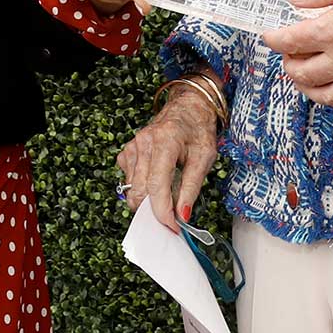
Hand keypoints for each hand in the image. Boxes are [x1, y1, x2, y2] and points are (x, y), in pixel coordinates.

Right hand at [117, 82, 222, 231]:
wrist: (187, 105)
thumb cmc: (198, 129)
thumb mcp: (205, 157)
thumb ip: (192, 187)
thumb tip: (183, 215)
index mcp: (165, 141)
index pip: (157, 185)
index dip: (162, 211)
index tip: (172, 227)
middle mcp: (143, 143)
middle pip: (140, 191)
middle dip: (153, 210)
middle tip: (172, 218)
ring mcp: (132, 146)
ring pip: (132, 189)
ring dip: (147, 200)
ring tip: (167, 196)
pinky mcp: (127, 151)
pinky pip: (128, 180)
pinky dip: (141, 188)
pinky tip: (156, 180)